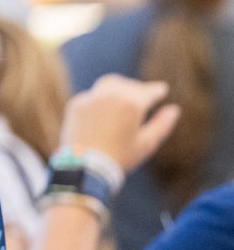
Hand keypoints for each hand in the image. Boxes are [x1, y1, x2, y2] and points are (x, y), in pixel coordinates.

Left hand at [60, 75, 180, 174]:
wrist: (83, 166)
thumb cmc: (120, 157)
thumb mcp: (147, 143)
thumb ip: (163, 124)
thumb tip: (174, 109)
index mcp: (132, 104)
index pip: (149, 91)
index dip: (157, 90)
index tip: (162, 89)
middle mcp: (111, 96)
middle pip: (129, 85)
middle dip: (139, 88)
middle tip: (145, 92)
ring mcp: (91, 98)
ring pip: (109, 83)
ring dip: (121, 86)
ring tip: (126, 94)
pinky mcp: (75, 104)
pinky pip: (92, 95)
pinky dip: (102, 97)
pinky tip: (106, 106)